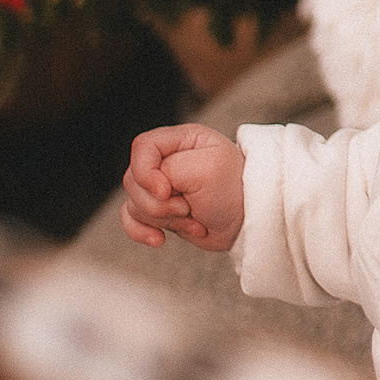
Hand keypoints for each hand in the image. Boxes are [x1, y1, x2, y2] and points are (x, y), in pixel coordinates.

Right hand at [121, 124, 245, 251]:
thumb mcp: (207, 168)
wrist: (248, 221)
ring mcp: (159, 187)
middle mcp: (167, 160)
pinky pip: (130, 220)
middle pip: (134, 180)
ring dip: (164, 220)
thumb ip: (169, 169)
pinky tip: (159, 239)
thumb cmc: (235, 189)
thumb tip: (151, 190)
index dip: (146, 172)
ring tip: (193, 219)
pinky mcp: (158, 211)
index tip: (166, 191)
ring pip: (133, 203)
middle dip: (161, 203)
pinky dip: (141, 232)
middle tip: (189, 207)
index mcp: (181, 140)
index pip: (143, 147)